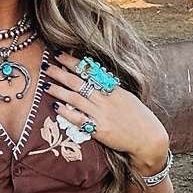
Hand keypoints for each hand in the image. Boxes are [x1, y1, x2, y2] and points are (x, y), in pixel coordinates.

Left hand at [45, 52, 169, 167]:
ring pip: (75, 99)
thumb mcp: (125, 96)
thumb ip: (109, 88)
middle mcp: (105, 99)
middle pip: (78, 83)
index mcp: (112, 89)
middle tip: (46, 66)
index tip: (59, 55)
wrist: (148, 137)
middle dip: (60, 73)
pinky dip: (67, 113)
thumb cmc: (138, 117)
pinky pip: (79, 119)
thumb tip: (93, 77)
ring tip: (45, 84)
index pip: (89, 71)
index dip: (73, 63)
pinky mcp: (99, 129)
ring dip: (58, 90)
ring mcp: (102, 114)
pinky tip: (55, 107)